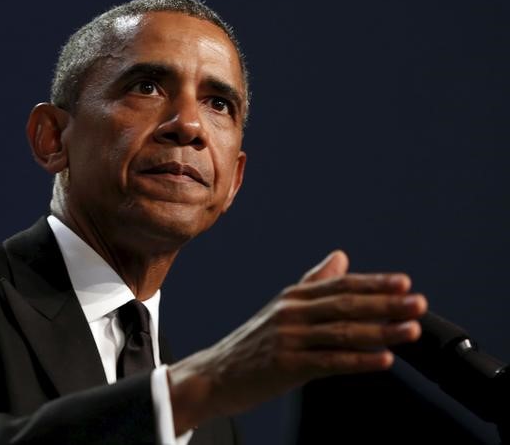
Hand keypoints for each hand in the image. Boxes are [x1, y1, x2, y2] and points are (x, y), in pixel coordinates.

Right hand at [167, 251, 426, 433]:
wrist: (215, 374)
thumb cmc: (253, 344)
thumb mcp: (282, 308)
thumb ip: (313, 283)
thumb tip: (340, 257)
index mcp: (294, 297)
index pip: (340, 285)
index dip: (373, 284)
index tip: (404, 283)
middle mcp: (291, 312)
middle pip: (345, 304)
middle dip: (385, 304)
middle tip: (417, 303)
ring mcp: (288, 338)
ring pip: (341, 332)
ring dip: (380, 331)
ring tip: (411, 330)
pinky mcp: (286, 365)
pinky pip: (329, 361)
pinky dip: (358, 360)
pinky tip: (382, 360)